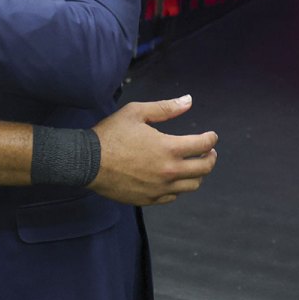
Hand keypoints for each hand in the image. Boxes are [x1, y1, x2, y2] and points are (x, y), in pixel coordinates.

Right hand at [89, 96, 218, 205]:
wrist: (87, 162)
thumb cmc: (110, 134)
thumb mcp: (135, 112)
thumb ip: (165, 108)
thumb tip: (188, 101)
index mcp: (169, 148)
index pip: (203, 145)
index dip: (211, 139)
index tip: (211, 136)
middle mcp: (169, 171)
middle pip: (204, 168)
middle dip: (210, 157)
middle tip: (208, 152)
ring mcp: (160, 188)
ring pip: (192, 185)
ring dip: (197, 174)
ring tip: (193, 166)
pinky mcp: (149, 199)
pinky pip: (173, 196)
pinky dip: (178, 187)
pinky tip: (173, 179)